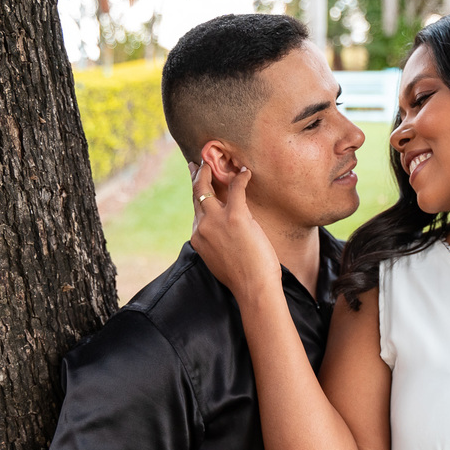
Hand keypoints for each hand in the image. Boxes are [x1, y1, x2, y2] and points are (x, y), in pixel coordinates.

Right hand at [188, 161, 281, 301]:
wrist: (252, 288)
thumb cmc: (243, 279)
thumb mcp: (221, 260)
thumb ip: (216, 245)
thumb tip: (224, 238)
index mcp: (198, 238)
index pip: (196, 212)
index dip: (197, 198)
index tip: (197, 187)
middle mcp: (202, 227)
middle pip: (196, 196)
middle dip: (196, 178)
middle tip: (197, 165)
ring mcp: (217, 221)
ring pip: (206, 188)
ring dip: (209, 172)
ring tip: (214, 162)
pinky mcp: (236, 217)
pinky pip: (236, 189)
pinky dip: (241, 178)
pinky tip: (246, 172)